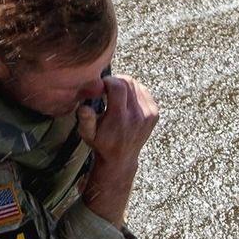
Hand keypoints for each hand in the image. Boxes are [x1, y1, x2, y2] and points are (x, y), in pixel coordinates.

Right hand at [76, 76, 157, 227]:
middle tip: (106, 88)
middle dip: (115, 81)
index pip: (118, 86)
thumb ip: (85, 119)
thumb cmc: (101, 143)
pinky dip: (134, 91)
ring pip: (137, 85)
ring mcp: (149, 114)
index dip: (107, 80)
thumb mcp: (88, 134)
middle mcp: (138, 115)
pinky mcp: (154, 113)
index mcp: (120, 118)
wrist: (121, 158)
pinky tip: (125, 100)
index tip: (100, 86)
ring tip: (114, 95)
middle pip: (128, 82)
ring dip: (124, 85)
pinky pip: (144, 91)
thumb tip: (83, 106)